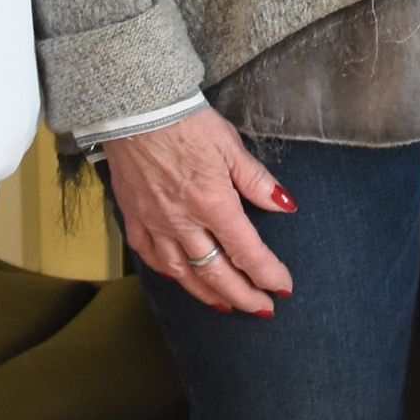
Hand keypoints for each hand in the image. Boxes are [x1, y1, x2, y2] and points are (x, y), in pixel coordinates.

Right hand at [101, 110, 297, 314]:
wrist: (135, 109)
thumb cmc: (186, 122)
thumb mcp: (231, 146)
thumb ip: (258, 182)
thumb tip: (285, 206)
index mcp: (213, 204)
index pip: (247, 252)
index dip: (267, 274)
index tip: (283, 288)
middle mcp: (183, 223)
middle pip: (216, 273)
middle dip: (242, 296)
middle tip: (261, 310)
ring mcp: (155, 224)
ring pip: (183, 274)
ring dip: (208, 294)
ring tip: (226, 306)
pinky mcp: (134, 219)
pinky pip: (151, 258)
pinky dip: (170, 274)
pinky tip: (181, 279)